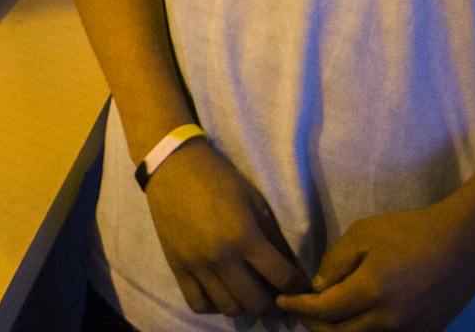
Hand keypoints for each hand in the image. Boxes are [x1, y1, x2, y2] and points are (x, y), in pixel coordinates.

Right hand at [142, 139, 308, 317]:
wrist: (172, 167)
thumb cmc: (218, 178)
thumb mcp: (253, 200)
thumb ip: (270, 236)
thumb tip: (287, 265)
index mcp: (244, 236)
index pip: (282, 277)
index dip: (298, 286)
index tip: (302, 287)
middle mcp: (221, 257)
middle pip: (256, 303)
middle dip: (272, 302)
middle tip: (275, 292)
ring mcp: (196, 265)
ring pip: (229, 308)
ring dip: (244, 304)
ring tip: (247, 291)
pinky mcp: (176, 267)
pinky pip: (198, 304)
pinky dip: (214, 305)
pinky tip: (221, 292)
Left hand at [275, 201, 474, 331]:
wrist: (465, 244)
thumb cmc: (411, 231)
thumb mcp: (364, 233)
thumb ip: (337, 262)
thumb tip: (320, 288)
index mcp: (371, 291)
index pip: (324, 310)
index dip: (299, 307)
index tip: (283, 301)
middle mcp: (388, 319)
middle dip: (314, 325)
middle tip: (300, 312)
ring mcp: (408, 330)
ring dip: (338, 331)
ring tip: (324, 318)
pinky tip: (355, 320)